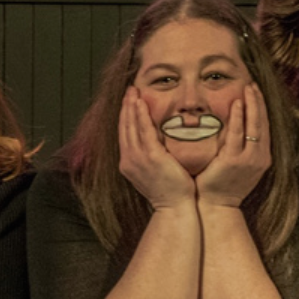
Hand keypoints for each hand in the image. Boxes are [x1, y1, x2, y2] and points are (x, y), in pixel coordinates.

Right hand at [117, 86, 196, 209]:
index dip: (125, 115)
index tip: (128, 101)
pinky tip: (141, 103)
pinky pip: (143, 131)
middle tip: (129, 90)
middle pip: (124, 126)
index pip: (124, 134)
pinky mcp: (151, 157)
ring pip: (131, 126)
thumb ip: (152, 157)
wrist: (174, 208)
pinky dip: (141, 115)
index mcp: (129, 163)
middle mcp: (129, 159)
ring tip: (133, 91)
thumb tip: (157, 146)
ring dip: (131, 106)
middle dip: (126, 106)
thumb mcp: (156, 172)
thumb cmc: (170, 191)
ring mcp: (137, 158)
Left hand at [196, 83, 271, 208]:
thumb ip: (239, 148)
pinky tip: (237, 103)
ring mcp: (249, 159)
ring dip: (252, 104)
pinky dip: (238, 117)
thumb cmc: (222, 186)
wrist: (216, 207)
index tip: (256, 92)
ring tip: (248, 88)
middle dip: (259, 102)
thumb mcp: (237, 166)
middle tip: (253, 84)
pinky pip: (237, 134)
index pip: (264, 127)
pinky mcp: (234, 160)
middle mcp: (259, 157)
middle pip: (262, 122)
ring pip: (254, 125)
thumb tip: (234, 129)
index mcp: (261, 157)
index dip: (261, 108)